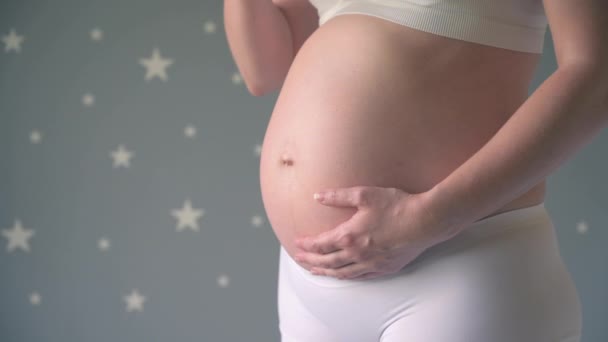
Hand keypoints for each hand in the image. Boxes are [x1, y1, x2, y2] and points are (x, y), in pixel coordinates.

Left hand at [294, 186, 452, 279]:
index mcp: (349, 236)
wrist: (426, 221)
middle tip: (298, 259)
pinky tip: (343, 275)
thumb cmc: (396, 205)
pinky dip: (346, 276)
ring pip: (342, 273)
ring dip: (325, 271)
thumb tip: (317, 196)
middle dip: (310, 260)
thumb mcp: (364, 194)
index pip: (321, 244)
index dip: (307, 244)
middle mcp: (357, 254)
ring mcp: (371, 264)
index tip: (296, 243)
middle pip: (327, 261)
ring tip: (314, 270)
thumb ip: (338, 196)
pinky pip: (360, 276)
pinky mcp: (385, 268)